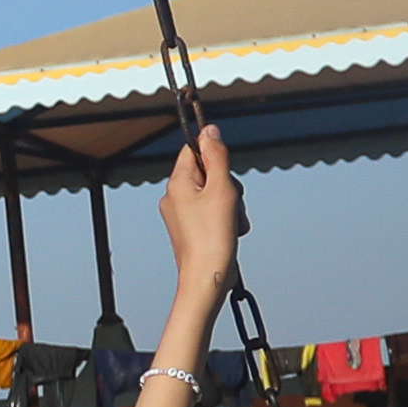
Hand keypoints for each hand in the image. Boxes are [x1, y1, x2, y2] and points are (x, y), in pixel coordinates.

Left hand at [153, 127, 242, 294]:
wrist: (207, 276)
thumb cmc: (213, 235)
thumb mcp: (221, 188)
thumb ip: (216, 156)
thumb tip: (209, 130)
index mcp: (177, 183)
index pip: (193, 151)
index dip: (214, 155)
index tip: (225, 171)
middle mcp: (175, 197)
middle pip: (210, 172)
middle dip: (228, 185)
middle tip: (229, 203)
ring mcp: (183, 214)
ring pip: (217, 194)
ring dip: (232, 204)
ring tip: (230, 222)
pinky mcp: (194, 229)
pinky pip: (216, 212)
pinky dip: (228, 219)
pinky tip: (231, 232)